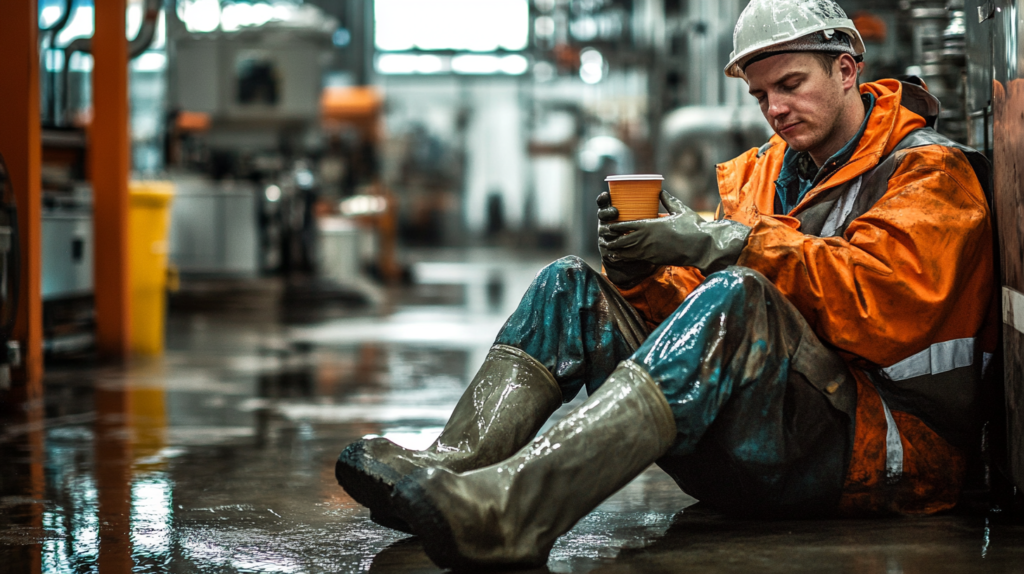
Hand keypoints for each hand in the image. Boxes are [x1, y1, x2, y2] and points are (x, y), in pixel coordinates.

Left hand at [600, 190, 750, 274]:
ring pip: (627, 252)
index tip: (609, 225)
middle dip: (612, 239)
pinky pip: (635, 260)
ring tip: (607, 248)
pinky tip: (618, 258)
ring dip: (616, 250)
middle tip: (604, 238)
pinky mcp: (655, 260)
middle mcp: (648, 239)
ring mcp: (650, 251)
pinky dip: (625, 259)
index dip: (616, 226)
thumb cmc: (694, 227)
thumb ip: (668, 201)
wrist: (703, 246)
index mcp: (652, 225)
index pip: (627, 225)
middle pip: (622, 240)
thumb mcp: (680, 210)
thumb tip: (661, 190)